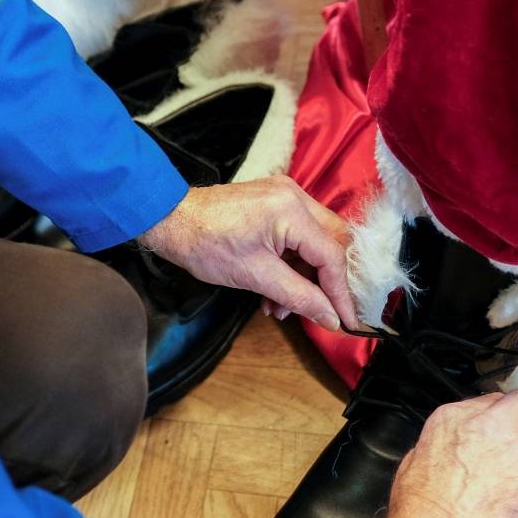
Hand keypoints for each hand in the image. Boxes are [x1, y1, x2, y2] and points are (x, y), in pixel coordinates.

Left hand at [137, 177, 361, 332]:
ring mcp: (285, 197)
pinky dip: (291, 265)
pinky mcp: (274, 203)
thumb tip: (331, 317)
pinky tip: (274, 293)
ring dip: (304, 278)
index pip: (332, 256)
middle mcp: (295, 197)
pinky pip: (297, 236)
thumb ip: (299, 297)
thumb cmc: (204, 244)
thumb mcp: (255, 277)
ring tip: (282, 307)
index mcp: (291, 211)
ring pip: (314, 243)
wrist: (170, 220)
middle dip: (325, 282)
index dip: (341, 293)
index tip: (347, 321)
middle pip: (332, 244)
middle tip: (318, 311)